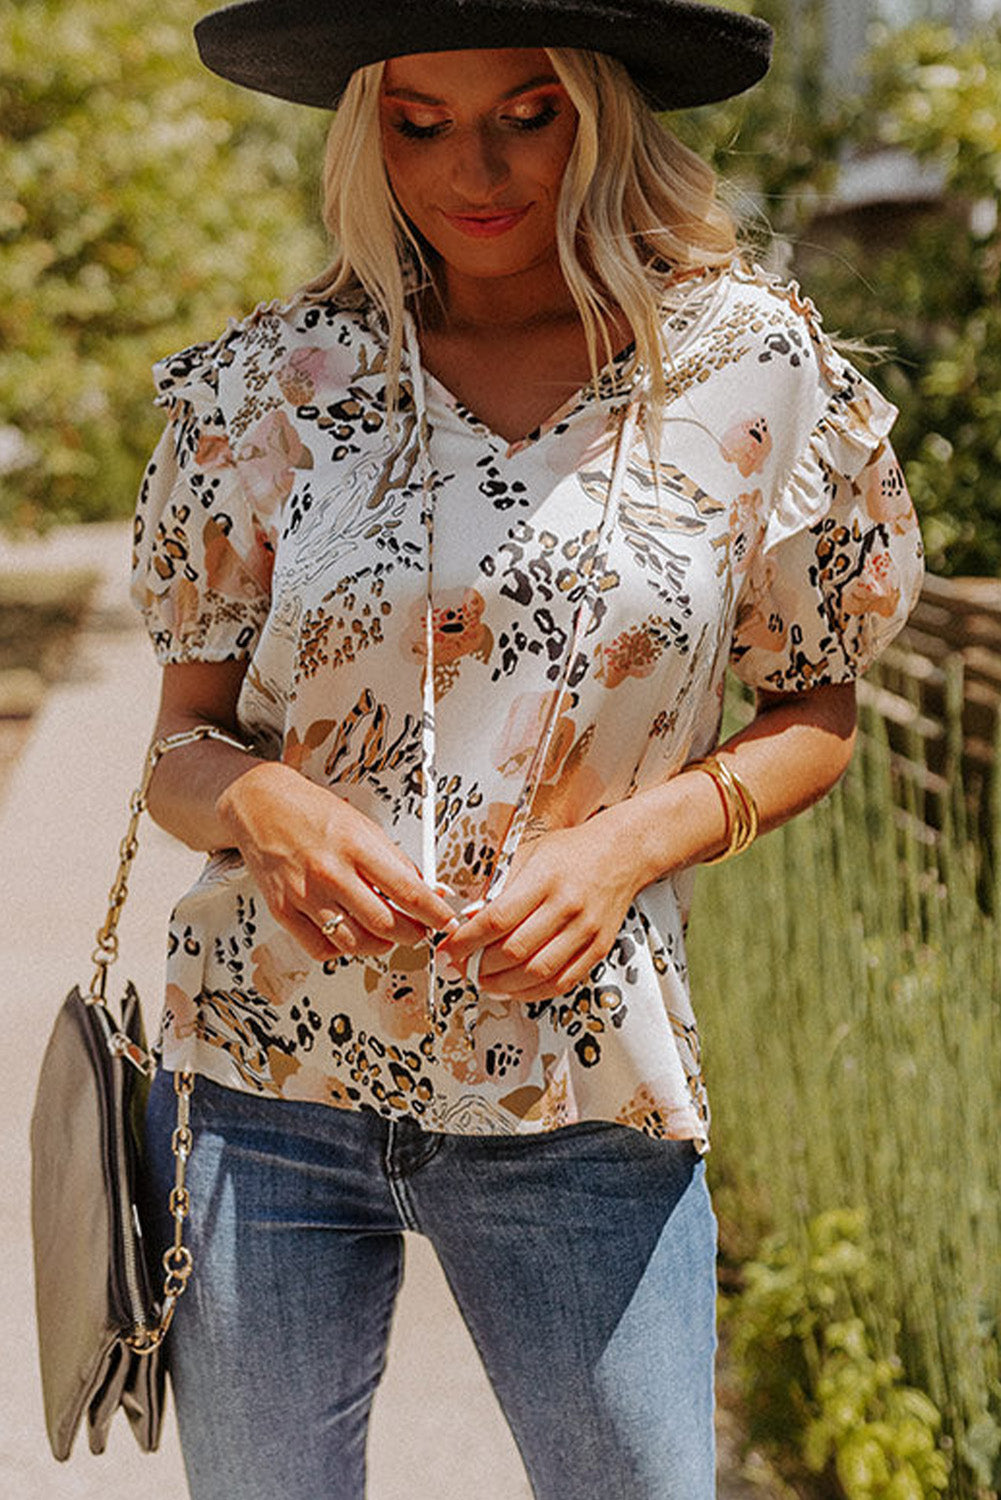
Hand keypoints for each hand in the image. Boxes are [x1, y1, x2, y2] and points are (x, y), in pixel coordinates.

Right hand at [217, 762, 456, 960]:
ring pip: (354, 942)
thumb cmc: (313, 812)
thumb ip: (395, 861)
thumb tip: (428, 890)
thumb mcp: (364, 826)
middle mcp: (329, 872)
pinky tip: (350, 936)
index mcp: (355, 846)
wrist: (261, 805)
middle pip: (384, 923)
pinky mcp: (283, 910)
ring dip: (380, 945)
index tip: (445, 920)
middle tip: (420, 931)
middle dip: (412, 934)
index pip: (407, 891)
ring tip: (388, 935)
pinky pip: (320, 948)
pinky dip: (342, 950)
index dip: (433, 913)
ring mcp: (304, 894)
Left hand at [438, 815, 641, 1004]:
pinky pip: (562, 982)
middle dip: (478, 966)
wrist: (621, 854)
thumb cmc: (572, 852)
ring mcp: (585, 931)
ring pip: (537, 973)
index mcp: (544, 878)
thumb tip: (467, 920)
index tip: (448, 949)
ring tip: (482, 980)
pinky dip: (532, 992)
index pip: (497, 919)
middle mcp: (567, 906)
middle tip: (460, 967)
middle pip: (514, 951)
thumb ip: (498, 888)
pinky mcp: (598, 949)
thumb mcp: (528, 854)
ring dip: (501, 984)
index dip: (466, 941)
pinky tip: (513, 988)